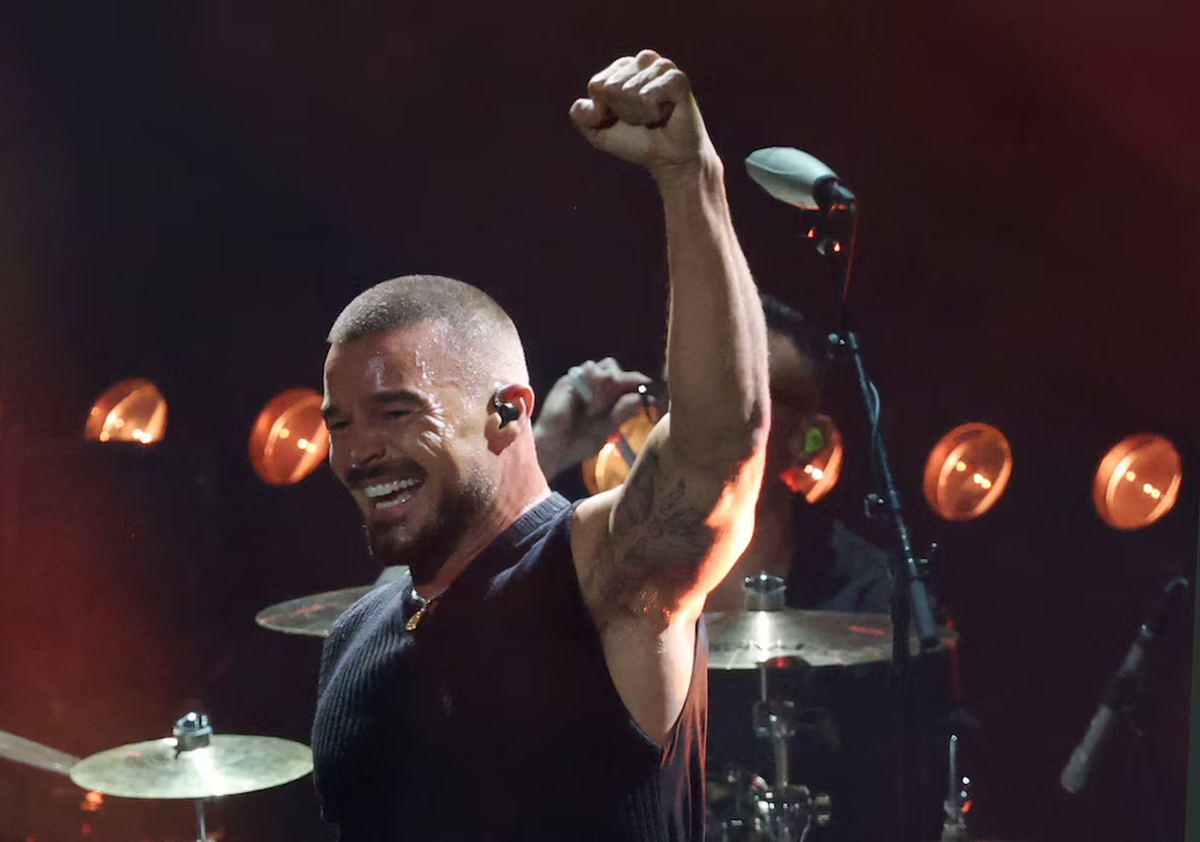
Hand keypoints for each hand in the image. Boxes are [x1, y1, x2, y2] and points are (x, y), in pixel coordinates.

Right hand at [534, 358, 653, 480]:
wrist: (554, 448)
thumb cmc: (578, 442)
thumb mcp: (607, 428)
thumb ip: (623, 412)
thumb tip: (642, 398)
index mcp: (605, 397)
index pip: (625, 380)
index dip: (638, 382)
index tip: (650, 390)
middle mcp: (593, 386)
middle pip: (617, 369)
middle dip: (624, 383)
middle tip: (621, 403)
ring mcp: (581, 381)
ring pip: (607, 366)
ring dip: (607, 388)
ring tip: (595, 412)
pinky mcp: (569, 380)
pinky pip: (591, 370)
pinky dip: (595, 387)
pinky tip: (589, 407)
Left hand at [569, 50, 716, 181]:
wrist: (668, 159)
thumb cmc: (635, 141)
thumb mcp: (598, 132)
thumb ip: (581, 114)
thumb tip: (593, 99)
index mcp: (622, 67)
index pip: (597, 86)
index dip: (606, 110)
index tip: (623, 118)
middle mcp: (643, 60)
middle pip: (612, 87)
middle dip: (623, 111)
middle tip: (641, 119)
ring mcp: (663, 67)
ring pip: (631, 90)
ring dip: (639, 113)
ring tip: (653, 117)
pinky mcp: (679, 80)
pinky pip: (652, 93)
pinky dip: (654, 110)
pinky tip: (664, 113)